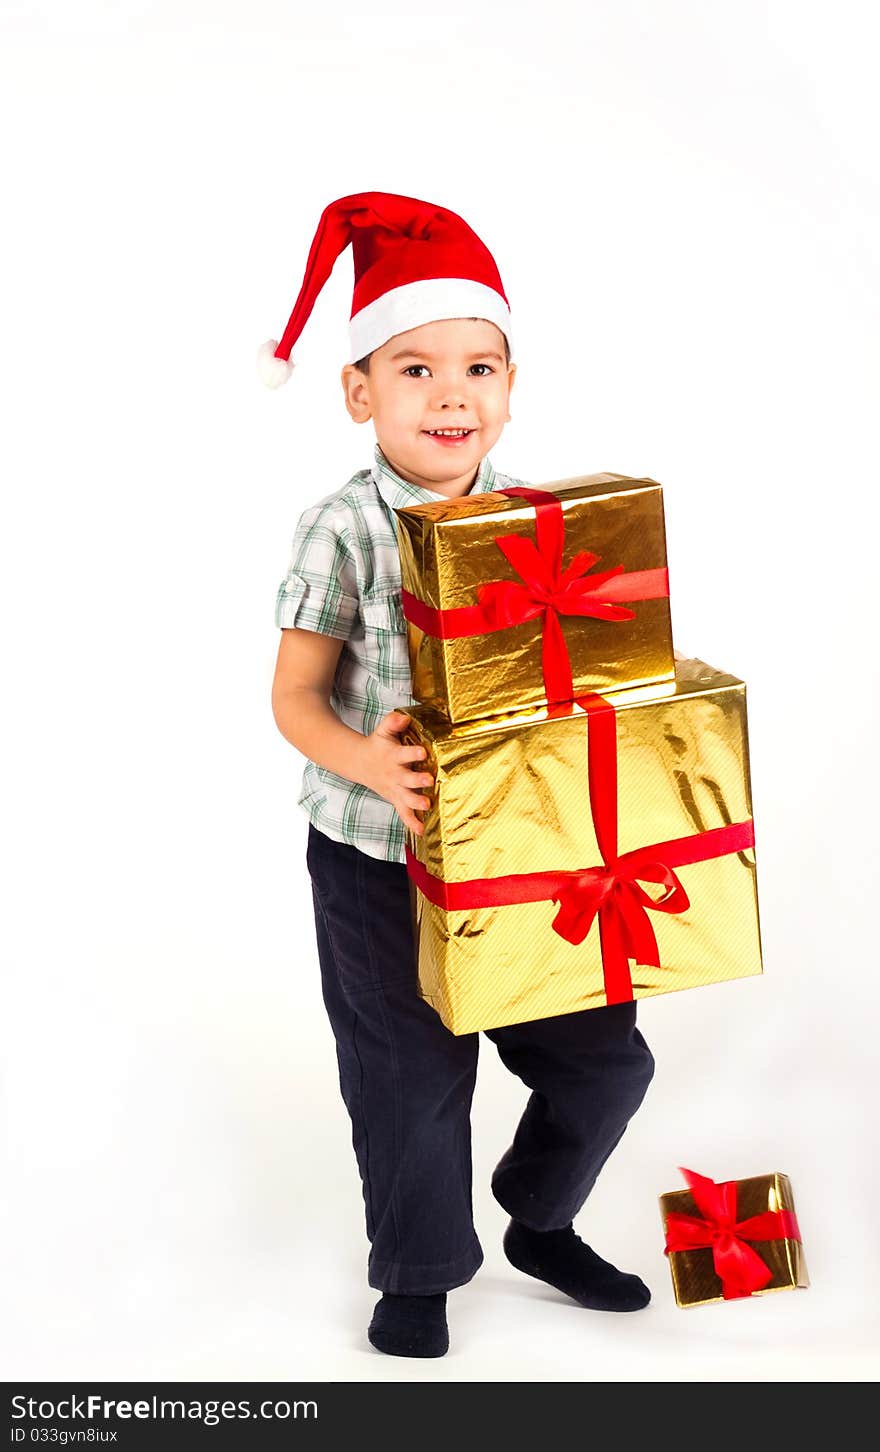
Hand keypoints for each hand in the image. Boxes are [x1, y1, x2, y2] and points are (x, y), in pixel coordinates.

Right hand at [359, 709, 434, 835]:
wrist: (360, 763)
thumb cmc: (378, 745)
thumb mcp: (383, 731)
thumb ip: (393, 722)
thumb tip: (404, 717)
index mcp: (393, 756)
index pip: (404, 754)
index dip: (413, 753)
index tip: (423, 752)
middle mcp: (395, 774)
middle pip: (406, 779)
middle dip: (417, 780)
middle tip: (429, 780)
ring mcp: (395, 789)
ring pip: (405, 798)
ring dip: (416, 803)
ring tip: (427, 806)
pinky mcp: (395, 799)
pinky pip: (403, 813)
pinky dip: (411, 822)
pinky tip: (422, 831)